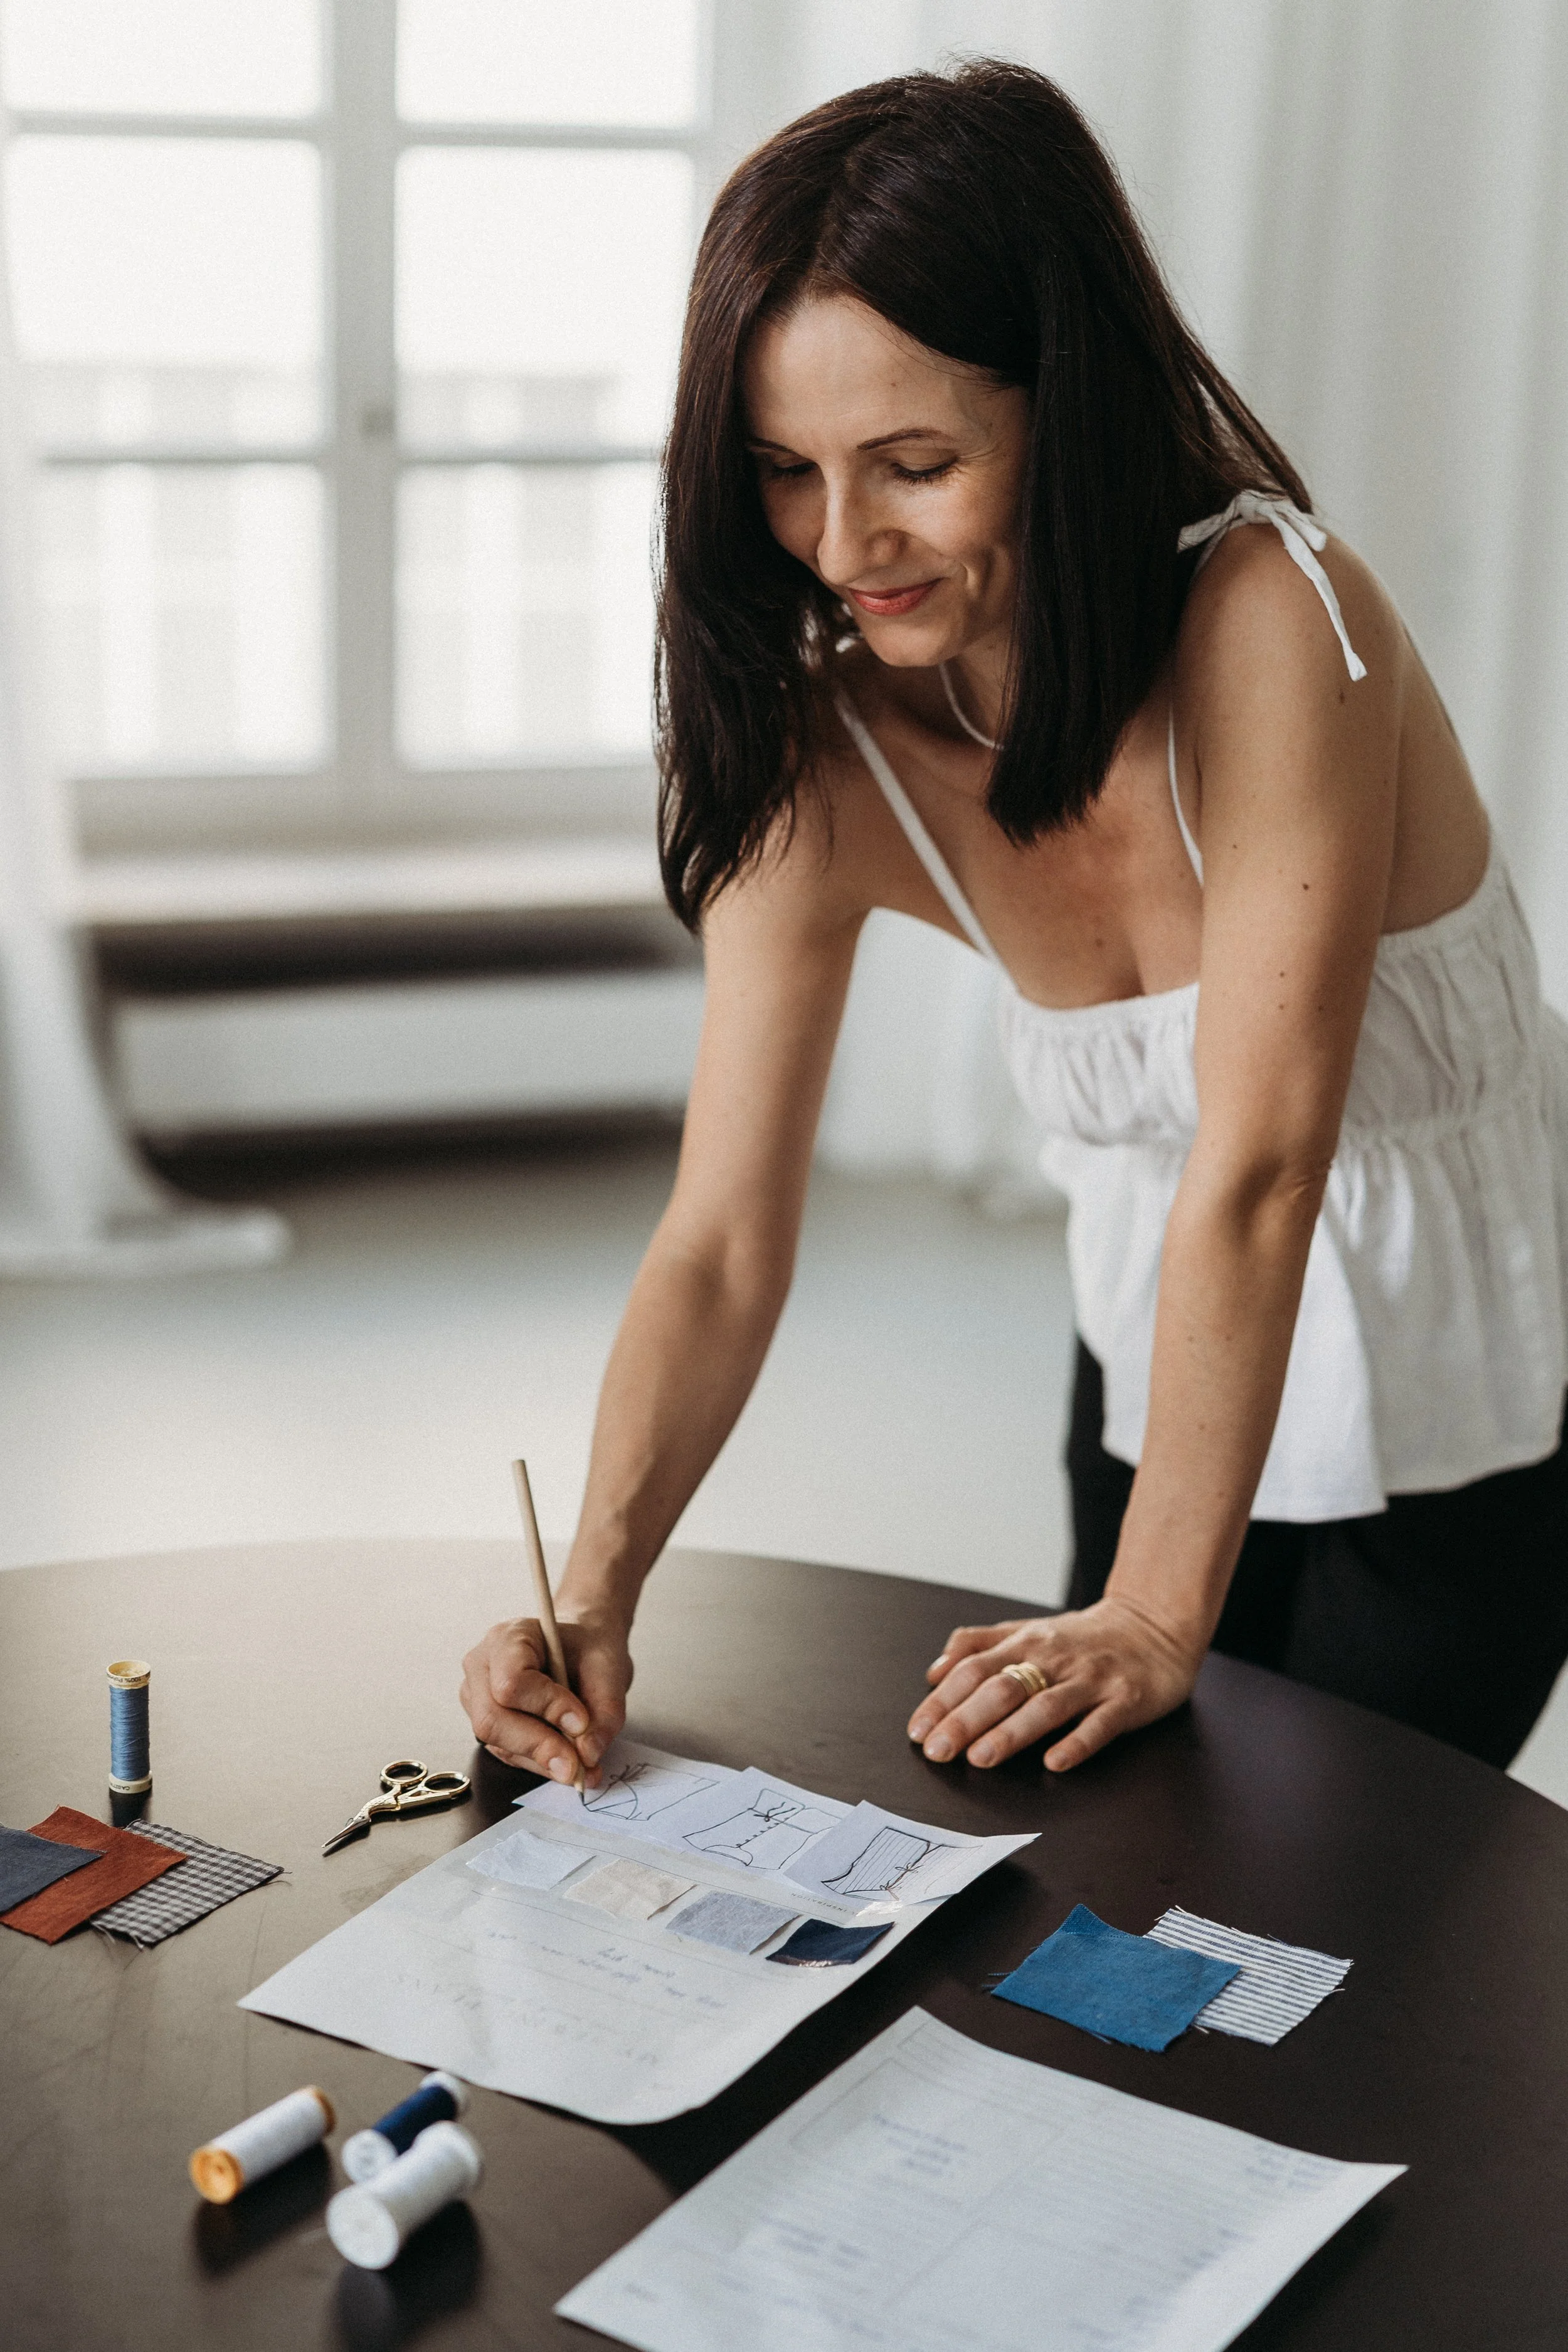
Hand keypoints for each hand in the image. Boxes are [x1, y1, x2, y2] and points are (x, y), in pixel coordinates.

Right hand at [460, 1609, 631, 1783]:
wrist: (581, 1648)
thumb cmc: (588, 1648)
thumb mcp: (609, 1667)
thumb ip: (605, 1710)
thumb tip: (587, 1754)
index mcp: (508, 1637)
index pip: (511, 1680)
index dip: (546, 1706)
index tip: (581, 1722)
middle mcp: (482, 1667)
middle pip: (492, 1719)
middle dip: (538, 1746)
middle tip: (579, 1765)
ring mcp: (478, 1698)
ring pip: (498, 1743)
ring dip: (542, 1760)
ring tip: (583, 1766)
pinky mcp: (489, 1725)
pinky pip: (508, 1754)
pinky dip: (540, 1764)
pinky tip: (568, 1761)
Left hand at [905, 1596, 1203, 1773]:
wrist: (1153, 1624)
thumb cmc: (1081, 1638)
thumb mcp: (1027, 1630)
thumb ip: (979, 1646)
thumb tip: (934, 1672)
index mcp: (1026, 1642)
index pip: (975, 1670)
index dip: (944, 1700)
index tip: (918, 1730)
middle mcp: (1055, 1658)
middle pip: (1003, 1688)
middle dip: (966, 1720)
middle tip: (937, 1751)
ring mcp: (1092, 1679)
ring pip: (1046, 1706)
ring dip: (1011, 1733)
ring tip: (981, 1758)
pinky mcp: (1126, 1699)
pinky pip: (1100, 1724)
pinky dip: (1077, 1743)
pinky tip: (1055, 1762)